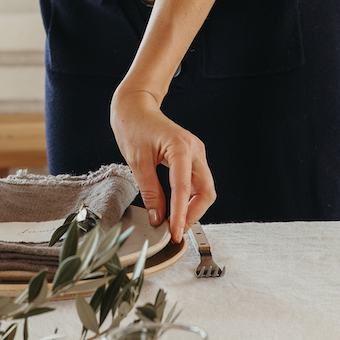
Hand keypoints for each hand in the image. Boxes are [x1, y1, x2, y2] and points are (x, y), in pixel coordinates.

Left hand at [110, 84, 215, 242]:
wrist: (135, 106)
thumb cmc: (134, 127)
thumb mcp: (137, 163)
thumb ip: (150, 192)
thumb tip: (157, 218)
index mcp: (180, 148)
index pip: (184, 189)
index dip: (180, 215)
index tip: (174, 233)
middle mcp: (194, 150)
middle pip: (205, 191)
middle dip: (193, 214)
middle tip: (176, 231)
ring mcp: (196, 152)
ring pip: (204, 188)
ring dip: (193, 207)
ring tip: (175, 222)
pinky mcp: (193, 156)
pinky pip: (198, 182)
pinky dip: (190, 198)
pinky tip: (178, 208)